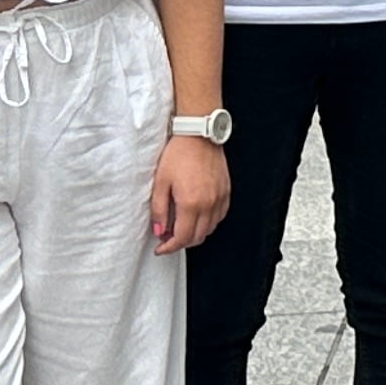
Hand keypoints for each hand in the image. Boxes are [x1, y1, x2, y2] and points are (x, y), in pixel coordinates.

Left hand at [152, 136, 231, 254]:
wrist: (198, 135)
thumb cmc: (178, 154)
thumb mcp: (160, 182)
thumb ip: (159, 210)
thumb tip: (159, 231)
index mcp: (190, 204)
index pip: (182, 238)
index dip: (169, 247)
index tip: (160, 248)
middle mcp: (208, 204)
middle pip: (197, 237)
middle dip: (181, 243)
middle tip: (167, 238)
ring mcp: (219, 198)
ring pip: (209, 229)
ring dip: (195, 234)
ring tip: (181, 227)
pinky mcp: (226, 192)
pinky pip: (219, 216)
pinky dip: (208, 223)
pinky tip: (198, 216)